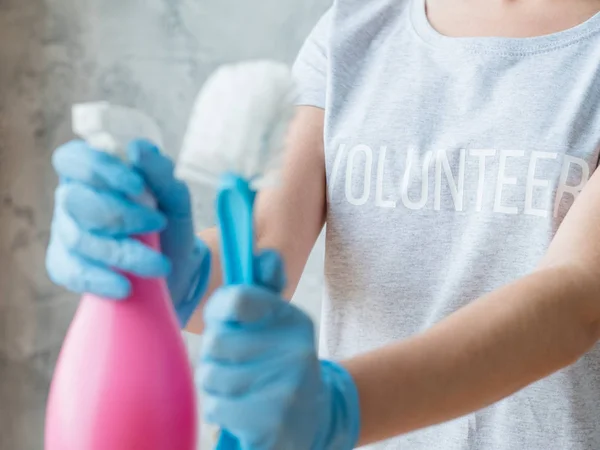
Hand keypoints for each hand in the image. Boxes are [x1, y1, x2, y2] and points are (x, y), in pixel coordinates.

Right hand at [46, 139, 209, 325]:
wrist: (176, 270)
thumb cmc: (171, 224)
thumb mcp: (175, 197)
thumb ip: (160, 172)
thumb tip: (138, 148)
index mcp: (94, 173)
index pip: (74, 159)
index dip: (99, 169)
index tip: (136, 184)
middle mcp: (73, 199)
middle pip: (77, 201)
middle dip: (121, 215)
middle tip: (159, 224)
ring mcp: (66, 232)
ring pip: (79, 238)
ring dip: (123, 252)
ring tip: (159, 264)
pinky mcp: (66, 265)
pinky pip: (72, 271)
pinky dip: (100, 280)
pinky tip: (125, 287)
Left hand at [199, 251, 360, 449]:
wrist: (314, 418)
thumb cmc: (280, 363)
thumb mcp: (278, 323)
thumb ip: (264, 287)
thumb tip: (265, 256)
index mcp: (291, 319)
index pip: (237, 299)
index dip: (219, 312)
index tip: (226, 323)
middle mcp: (295, 349)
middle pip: (214, 342)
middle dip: (214, 357)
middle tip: (234, 365)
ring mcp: (287, 388)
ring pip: (211, 376)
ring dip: (216, 386)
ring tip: (240, 389)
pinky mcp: (273, 424)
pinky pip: (216, 408)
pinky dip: (221, 412)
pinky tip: (243, 412)